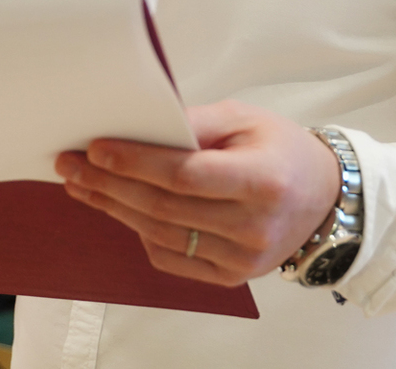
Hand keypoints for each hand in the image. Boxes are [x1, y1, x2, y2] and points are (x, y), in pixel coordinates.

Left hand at [56, 99, 341, 286]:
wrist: (324, 197)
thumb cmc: (280, 150)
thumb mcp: (244, 118)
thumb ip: (193, 122)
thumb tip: (139, 127)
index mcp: (260, 180)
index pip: (183, 175)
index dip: (135, 162)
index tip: (95, 148)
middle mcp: (252, 226)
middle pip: (163, 207)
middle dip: (109, 184)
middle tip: (71, 164)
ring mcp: (241, 259)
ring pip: (159, 234)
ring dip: (114, 208)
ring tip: (82, 185)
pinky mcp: (230, 277)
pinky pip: (170, 257)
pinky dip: (139, 232)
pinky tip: (120, 208)